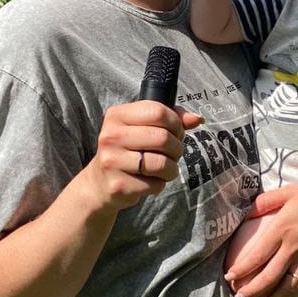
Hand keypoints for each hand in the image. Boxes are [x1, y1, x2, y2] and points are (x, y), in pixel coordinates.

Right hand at [89, 100, 203, 209]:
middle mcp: (111, 136)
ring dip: (171, 169)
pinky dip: (159, 184)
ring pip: (162, 163)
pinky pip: (155, 184)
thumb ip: (170, 119)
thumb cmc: (128, 150)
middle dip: (176, 148)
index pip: (157, 111)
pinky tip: (150, 181)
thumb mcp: (142, 127)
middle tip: (173, 153)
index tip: (176, 132)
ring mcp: (112, 161)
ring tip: (165, 169)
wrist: (100, 183)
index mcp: (116, 115)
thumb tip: (197, 119)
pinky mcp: (118, 185)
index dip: (175, 123)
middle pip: (162, 138)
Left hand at [224, 184, 297, 296]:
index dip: (242, 268)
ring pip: (287, 288)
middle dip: (252, 290)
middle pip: (269, 276)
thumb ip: (265, 202)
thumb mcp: (288, 193)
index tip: (229, 276)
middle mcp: (293, 248)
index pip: (258, 255)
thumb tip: (246, 210)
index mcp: (283, 230)